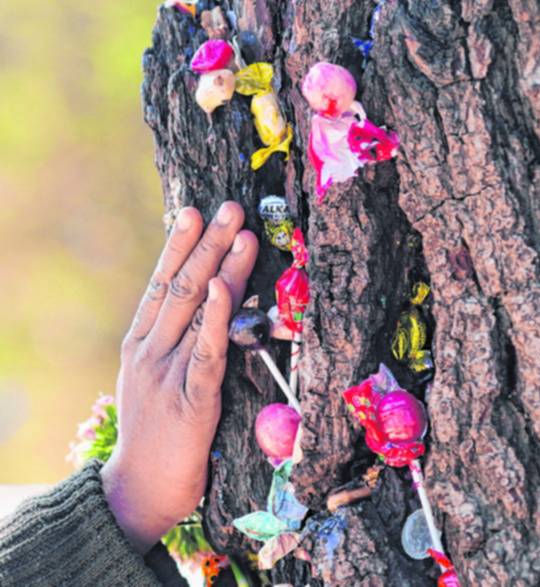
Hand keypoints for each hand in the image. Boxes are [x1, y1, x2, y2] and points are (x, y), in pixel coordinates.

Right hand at [102, 202, 258, 552]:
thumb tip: (210, 303)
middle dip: (206, 244)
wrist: (140, 492)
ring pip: (195, 312)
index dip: (178, 247)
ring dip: (220, 268)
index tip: (193, 211)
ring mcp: (167, 375)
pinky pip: (206, 354)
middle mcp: (150, 353)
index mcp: (140, 345)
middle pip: (179, 287)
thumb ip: (181, 344)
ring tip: (241, 232)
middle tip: (229, 206)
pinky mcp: (191, 402)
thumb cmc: (161, 434)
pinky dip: (214, 319)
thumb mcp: (161, 380)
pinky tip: (220, 290)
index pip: (159, 285)